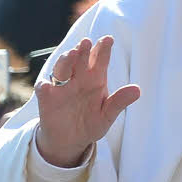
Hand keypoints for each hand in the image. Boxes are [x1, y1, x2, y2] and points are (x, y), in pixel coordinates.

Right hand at [35, 37, 139, 167]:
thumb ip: (119, 102)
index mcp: (95, 79)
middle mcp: (78, 78)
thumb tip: (137, 90)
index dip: (103, 49)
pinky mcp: (47, 98)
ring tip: (71, 54)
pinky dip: (44, 86)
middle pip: (79, 59)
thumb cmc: (90, 124)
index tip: (108, 39)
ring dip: (65, 61)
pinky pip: (44, 89)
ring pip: (62, 68)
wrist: (70, 141)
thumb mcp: (107, 116)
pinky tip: (46, 86)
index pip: (99, 60)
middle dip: (83, 50)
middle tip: (87, 42)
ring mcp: (61, 87)